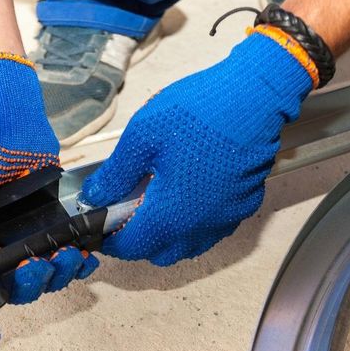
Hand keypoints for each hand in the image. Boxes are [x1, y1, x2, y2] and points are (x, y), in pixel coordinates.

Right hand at [0, 54, 97, 344]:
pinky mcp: (56, 220)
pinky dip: (80, 259)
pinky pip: (70, 250)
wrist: (5, 110)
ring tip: (64, 258)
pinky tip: (84, 255)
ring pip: (46, 273)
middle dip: (30, 287)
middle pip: (16, 287)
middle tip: (36, 269)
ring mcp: (29, 234)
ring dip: (58, 276)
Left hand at [81, 30, 314, 265]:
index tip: (99, 228)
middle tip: (126, 212)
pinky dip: (194, 225)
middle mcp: (199, 226)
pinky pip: (211, 230)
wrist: (255, 97)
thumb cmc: (197, 113)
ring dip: (167, 236)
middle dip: (138, 241)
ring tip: (156, 204)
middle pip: (160, 253)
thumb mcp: (142, 137)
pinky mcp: (243, 206)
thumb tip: (94, 197)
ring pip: (188, 246)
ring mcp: (225, 218)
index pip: (131, 246)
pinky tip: (189, 197)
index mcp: (170, 214)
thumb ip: (114, 175)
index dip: (109, 240)